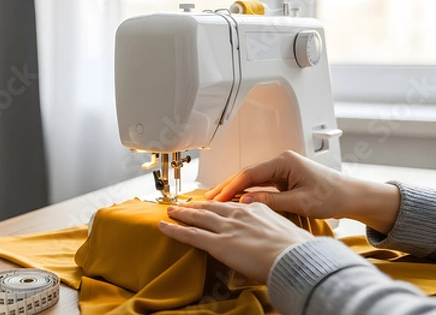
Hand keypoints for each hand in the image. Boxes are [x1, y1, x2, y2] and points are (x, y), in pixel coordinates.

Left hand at [158, 201, 313, 283]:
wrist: (296, 258)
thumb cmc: (297, 250)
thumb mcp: (287, 230)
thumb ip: (273, 228)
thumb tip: (273, 234)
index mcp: (257, 209)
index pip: (232, 204)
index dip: (218, 203)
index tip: (211, 203)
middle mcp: (239, 214)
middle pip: (211, 206)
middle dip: (195, 205)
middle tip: (184, 203)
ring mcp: (227, 228)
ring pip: (197, 217)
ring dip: (181, 213)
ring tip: (171, 211)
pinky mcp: (218, 243)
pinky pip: (191, 235)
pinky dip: (175, 230)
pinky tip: (164, 226)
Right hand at [204, 150, 400, 233]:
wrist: (353, 197)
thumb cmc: (333, 196)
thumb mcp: (301, 202)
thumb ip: (271, 201)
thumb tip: (245, 202)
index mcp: (284, 162)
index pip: (249, 173)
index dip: (231, 187)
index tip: (217, 198)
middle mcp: (281, 162)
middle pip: (246, 174)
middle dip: (226, 187)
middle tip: (208, 198)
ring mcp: (281, 170)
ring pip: (251, 180)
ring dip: (234, 190)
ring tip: (216, 201)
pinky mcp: (283, 179)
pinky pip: (259, 185)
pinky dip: (246, 193)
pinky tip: (235, 201)